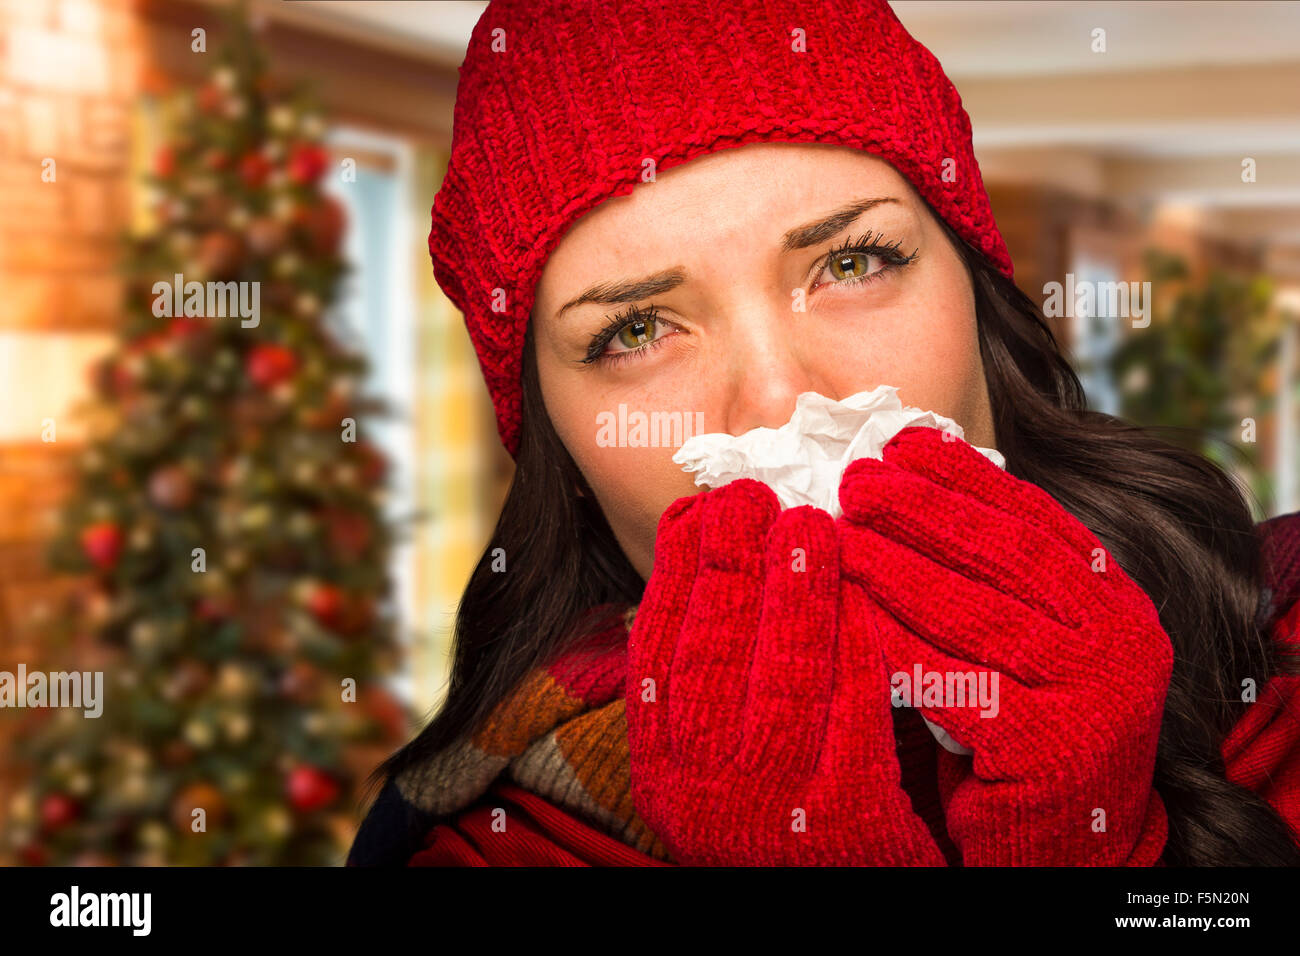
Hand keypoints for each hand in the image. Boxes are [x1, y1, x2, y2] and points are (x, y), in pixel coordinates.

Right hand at [625, 478, 946, 865]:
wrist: (832, 893)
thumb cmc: (775, 815)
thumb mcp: (716, 759)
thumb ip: (708, 681)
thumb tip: (706, 560)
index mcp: (660, 771)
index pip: (655, 654)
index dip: (674, 573)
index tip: (696, 509)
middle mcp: (699, 794)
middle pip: (709, 656)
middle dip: (729, 563)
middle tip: (752, 495)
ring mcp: (770, 811)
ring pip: (779, 677)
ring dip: (793, 590)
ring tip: (809, 523)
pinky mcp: (844, 820)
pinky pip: (852, 713)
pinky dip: (856, 644)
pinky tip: (865, 593)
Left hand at [836, 426, 1172, 864]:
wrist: (1064, 844)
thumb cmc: (1024, 732)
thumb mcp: (1027, 645)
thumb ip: (994, 581)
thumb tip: (910, 490)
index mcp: (1115, 603)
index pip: (1036, 520)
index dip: (968, 477)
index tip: (904, 441)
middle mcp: (1122, 641)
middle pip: (1009, 555)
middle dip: (925, 509)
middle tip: (856, 479)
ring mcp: (1098, 695)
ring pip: (979, 615)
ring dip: (899, 570)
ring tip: (837, 536)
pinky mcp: (1055, 748)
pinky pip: (957, 685)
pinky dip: (899, 647)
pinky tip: (852, 618)